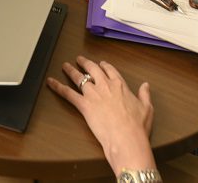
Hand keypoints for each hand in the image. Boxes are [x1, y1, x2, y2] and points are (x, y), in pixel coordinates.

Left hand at [47, 56, 155, 173]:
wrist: (126, 138)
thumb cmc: (137, 126)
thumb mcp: (146, 108)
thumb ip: (145, 95)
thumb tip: (145, 86)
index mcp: (120, 85)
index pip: (110, 70)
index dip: (104, 65)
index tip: (101, 63)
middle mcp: (105, 86)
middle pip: (92, 69)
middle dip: (85, 63)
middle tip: (79, 59)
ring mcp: (93, 94)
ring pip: (79, 78)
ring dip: (71, 71)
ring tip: (65, 66)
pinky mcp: (84, 105)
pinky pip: (68, 94)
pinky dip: (58, 87)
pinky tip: (51, 82)